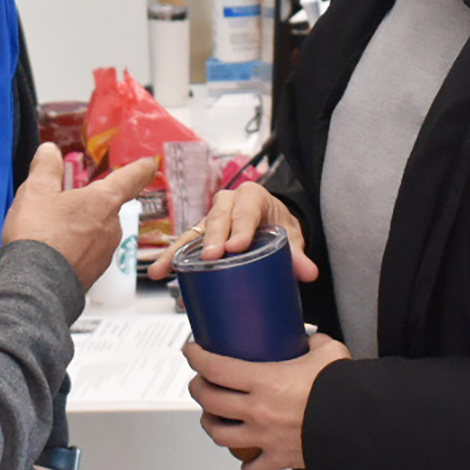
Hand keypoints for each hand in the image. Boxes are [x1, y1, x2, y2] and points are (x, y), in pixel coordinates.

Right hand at [2, 144, 157, 288]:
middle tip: (60, 204)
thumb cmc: (39, 236)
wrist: (35, 286)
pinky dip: (74, 248)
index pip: (130, 178)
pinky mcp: (94, 273)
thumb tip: (50, 151)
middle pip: (105, 206)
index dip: (141, 168)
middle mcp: (112, 226)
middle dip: (87, 203)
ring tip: (49, 231)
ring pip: (95, 230)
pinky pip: (87, 252)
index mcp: (103, 201)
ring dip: (79, 226)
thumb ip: (46, 168)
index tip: (151, 163)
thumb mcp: (36, 192)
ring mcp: (105, 253)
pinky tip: (53, 251)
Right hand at [146, 181, 317, 283]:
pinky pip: (186, 245)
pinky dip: (173, 259)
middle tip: (212, 256)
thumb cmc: (277, 222)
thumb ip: (298, 254)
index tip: (237, 246)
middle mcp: (226, 203)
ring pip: (194, 232)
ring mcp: (210, 218)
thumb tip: (308, 273)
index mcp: (251, 196)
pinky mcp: (201, 235)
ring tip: (165, 269)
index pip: (245, 210)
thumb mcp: (291, 235)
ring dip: (179, 251)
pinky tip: (161, 273)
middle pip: (218, 219)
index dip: (240, 227)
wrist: (270, 221)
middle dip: (213, 238)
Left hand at [185, 334, 350, 469]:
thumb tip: (309, 339)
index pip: (214, 367)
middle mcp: (258, 411)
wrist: (362, 426)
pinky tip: (246, 455)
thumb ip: (314, 341)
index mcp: (264, 381)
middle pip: (209, 401)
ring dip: (211, 423)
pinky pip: (253, 467)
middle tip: (199, 380)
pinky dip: (246, 463)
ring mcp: (266, 438)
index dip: (196, 357)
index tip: (191, 350)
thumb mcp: (328, 352)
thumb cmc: (344, 392)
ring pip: (220, 435)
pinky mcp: (279, 458)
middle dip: (198, 388)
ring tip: (211, 415)